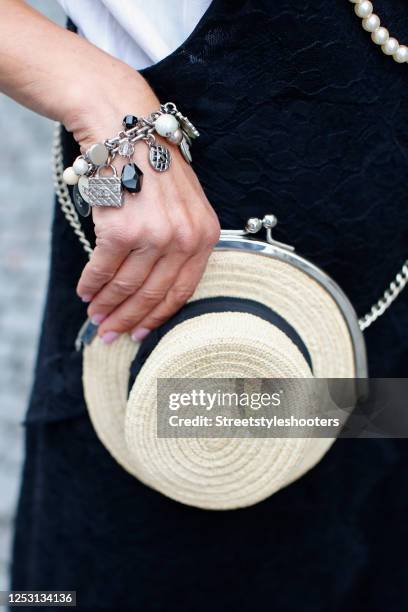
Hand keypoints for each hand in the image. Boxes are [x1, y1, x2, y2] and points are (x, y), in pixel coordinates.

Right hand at [0, 0, 219, 342]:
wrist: (126, 128)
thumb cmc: (152, 168)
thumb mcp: (183, 206)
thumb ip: (178, 245)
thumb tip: (153, 291)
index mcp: (206, 235)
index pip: (183, 291)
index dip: (159, 318)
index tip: (142, 334)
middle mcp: (185, 237)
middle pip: (155, 295)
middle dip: (130, 320)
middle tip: (112, 335)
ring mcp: (155, 234)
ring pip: (128, 286)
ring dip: (108, 306)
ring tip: (96, 318)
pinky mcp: (123, 228)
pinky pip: (103, 268)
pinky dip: (91, 284)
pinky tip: (85, 292)